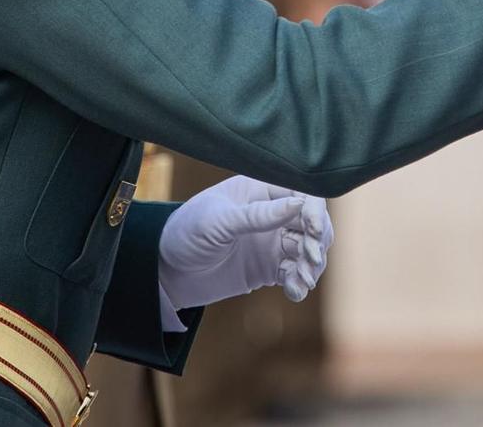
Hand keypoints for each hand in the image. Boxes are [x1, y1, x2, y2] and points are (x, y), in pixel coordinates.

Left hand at [157, 176, 332, 310]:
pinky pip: (294, 273)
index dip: (314, 210)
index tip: (313, 230)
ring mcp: (272, 240)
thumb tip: (298, 205)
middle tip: (310, 259)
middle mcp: (271, 212)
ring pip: (308, 249)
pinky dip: (300, 283)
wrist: (166, 271)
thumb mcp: (218, 221)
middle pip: (311, 221)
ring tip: (303, 280)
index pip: (301, 192)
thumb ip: (258, 215)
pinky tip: (295, 292)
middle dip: (317, 240)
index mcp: (260, 189)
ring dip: (312, 264)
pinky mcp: (269, 267)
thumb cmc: (186, 233)